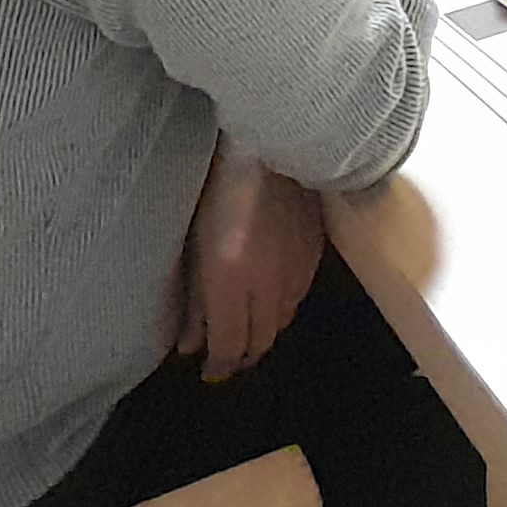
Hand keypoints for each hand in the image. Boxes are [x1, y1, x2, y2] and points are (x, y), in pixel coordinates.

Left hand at [178, 143, 324, 380]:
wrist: (273, 136)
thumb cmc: (218, 179)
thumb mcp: (192, 239)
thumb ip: (192, 297)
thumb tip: (190, 343)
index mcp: (229, 278)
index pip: (230, 345)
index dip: (219, 365)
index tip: (207, 370)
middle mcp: (267, 282)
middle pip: (259, 341)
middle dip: (241, 354)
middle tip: (225, 356)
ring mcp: (296, 269)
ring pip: (282, 323)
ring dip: (263, 333)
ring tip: (245, 331)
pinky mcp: (315, 254)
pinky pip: (298, 297)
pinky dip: (282, 308)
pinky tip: (269, 299)